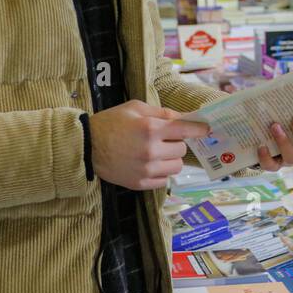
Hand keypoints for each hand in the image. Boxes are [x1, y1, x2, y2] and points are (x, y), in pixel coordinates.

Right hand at [88, 100, 210, 190]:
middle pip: (182, 150)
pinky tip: (149, 164)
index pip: (185, 130)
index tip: (206, 129)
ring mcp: (146, 170)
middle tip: (163, 139)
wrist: (86, 146)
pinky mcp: (140, 184)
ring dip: (171, 159)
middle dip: (176, 143)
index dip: (199, 129)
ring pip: (176, 167)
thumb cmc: (111, 122)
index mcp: (150, 129)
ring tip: (157, 152)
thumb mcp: (135, 108)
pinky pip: (164, 179)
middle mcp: (151, 151)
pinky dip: (161, 172)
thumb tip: (184, 117)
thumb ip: (162, 113)